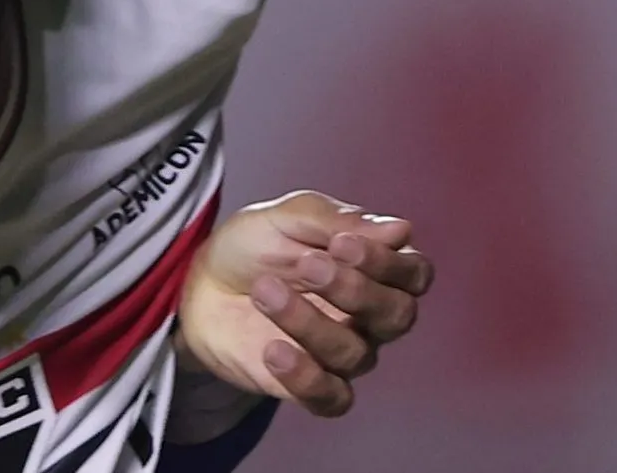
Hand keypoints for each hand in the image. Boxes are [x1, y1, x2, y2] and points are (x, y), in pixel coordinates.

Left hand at [176, 190, 432, 416]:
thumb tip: (401, 230)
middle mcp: (370, 315)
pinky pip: (332, 398)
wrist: (202, 285)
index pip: (413, 273)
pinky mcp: (312, 385)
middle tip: (308, 266)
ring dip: (309, 321)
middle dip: (355, 290)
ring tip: (263, 291)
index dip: (387, 262)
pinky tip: (273, 350)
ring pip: (355, 353)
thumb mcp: (287, 217)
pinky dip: (307, 378)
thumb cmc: (255, 246)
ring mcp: (343, 353)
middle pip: (397, 316)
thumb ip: (338, 221)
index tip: (342, 243)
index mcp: (375, 268)